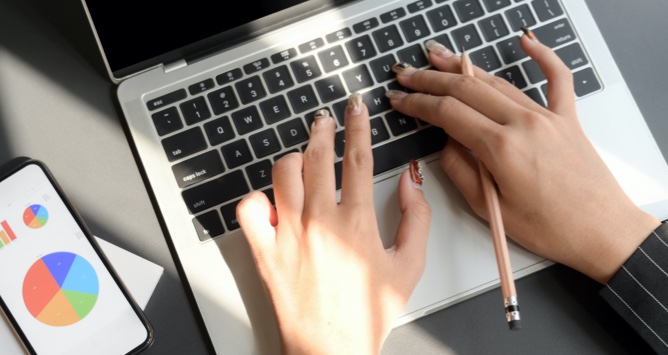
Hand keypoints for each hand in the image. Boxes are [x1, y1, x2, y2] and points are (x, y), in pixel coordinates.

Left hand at [236, 95, 430, 353]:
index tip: (357, 108)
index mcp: (357, 222)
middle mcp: (321, 222)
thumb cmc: (367, 314)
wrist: (330, 348)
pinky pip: (250, 208)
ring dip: (294, 159)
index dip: (359, 126)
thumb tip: (411, 184)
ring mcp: (288, 234)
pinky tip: (271, 200)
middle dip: (323, 129)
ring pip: (283, 173)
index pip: (358, 158)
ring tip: (302, 159)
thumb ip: (417, 219)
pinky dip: (258, 198)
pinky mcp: (264, 250)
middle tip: (325, 120)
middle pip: (318, 155)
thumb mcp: (409, 266)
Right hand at [387, 33, 659, 283]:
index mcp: (501, 148)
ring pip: (498, 82)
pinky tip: (526, 42)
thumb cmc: (552, 228)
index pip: (447, 112)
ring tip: (439, 58)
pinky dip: (542, 56)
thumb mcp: (491, 208)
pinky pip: (556, 79)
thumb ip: (461, 171)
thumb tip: (446, 145)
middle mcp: (524, 124)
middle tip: (407, 74)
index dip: (418, 103)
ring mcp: (547, 117)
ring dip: (465, 68)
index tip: (399, 99)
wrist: (603, 231)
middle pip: (467, 89)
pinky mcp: (567, 119)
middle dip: (431, 79)